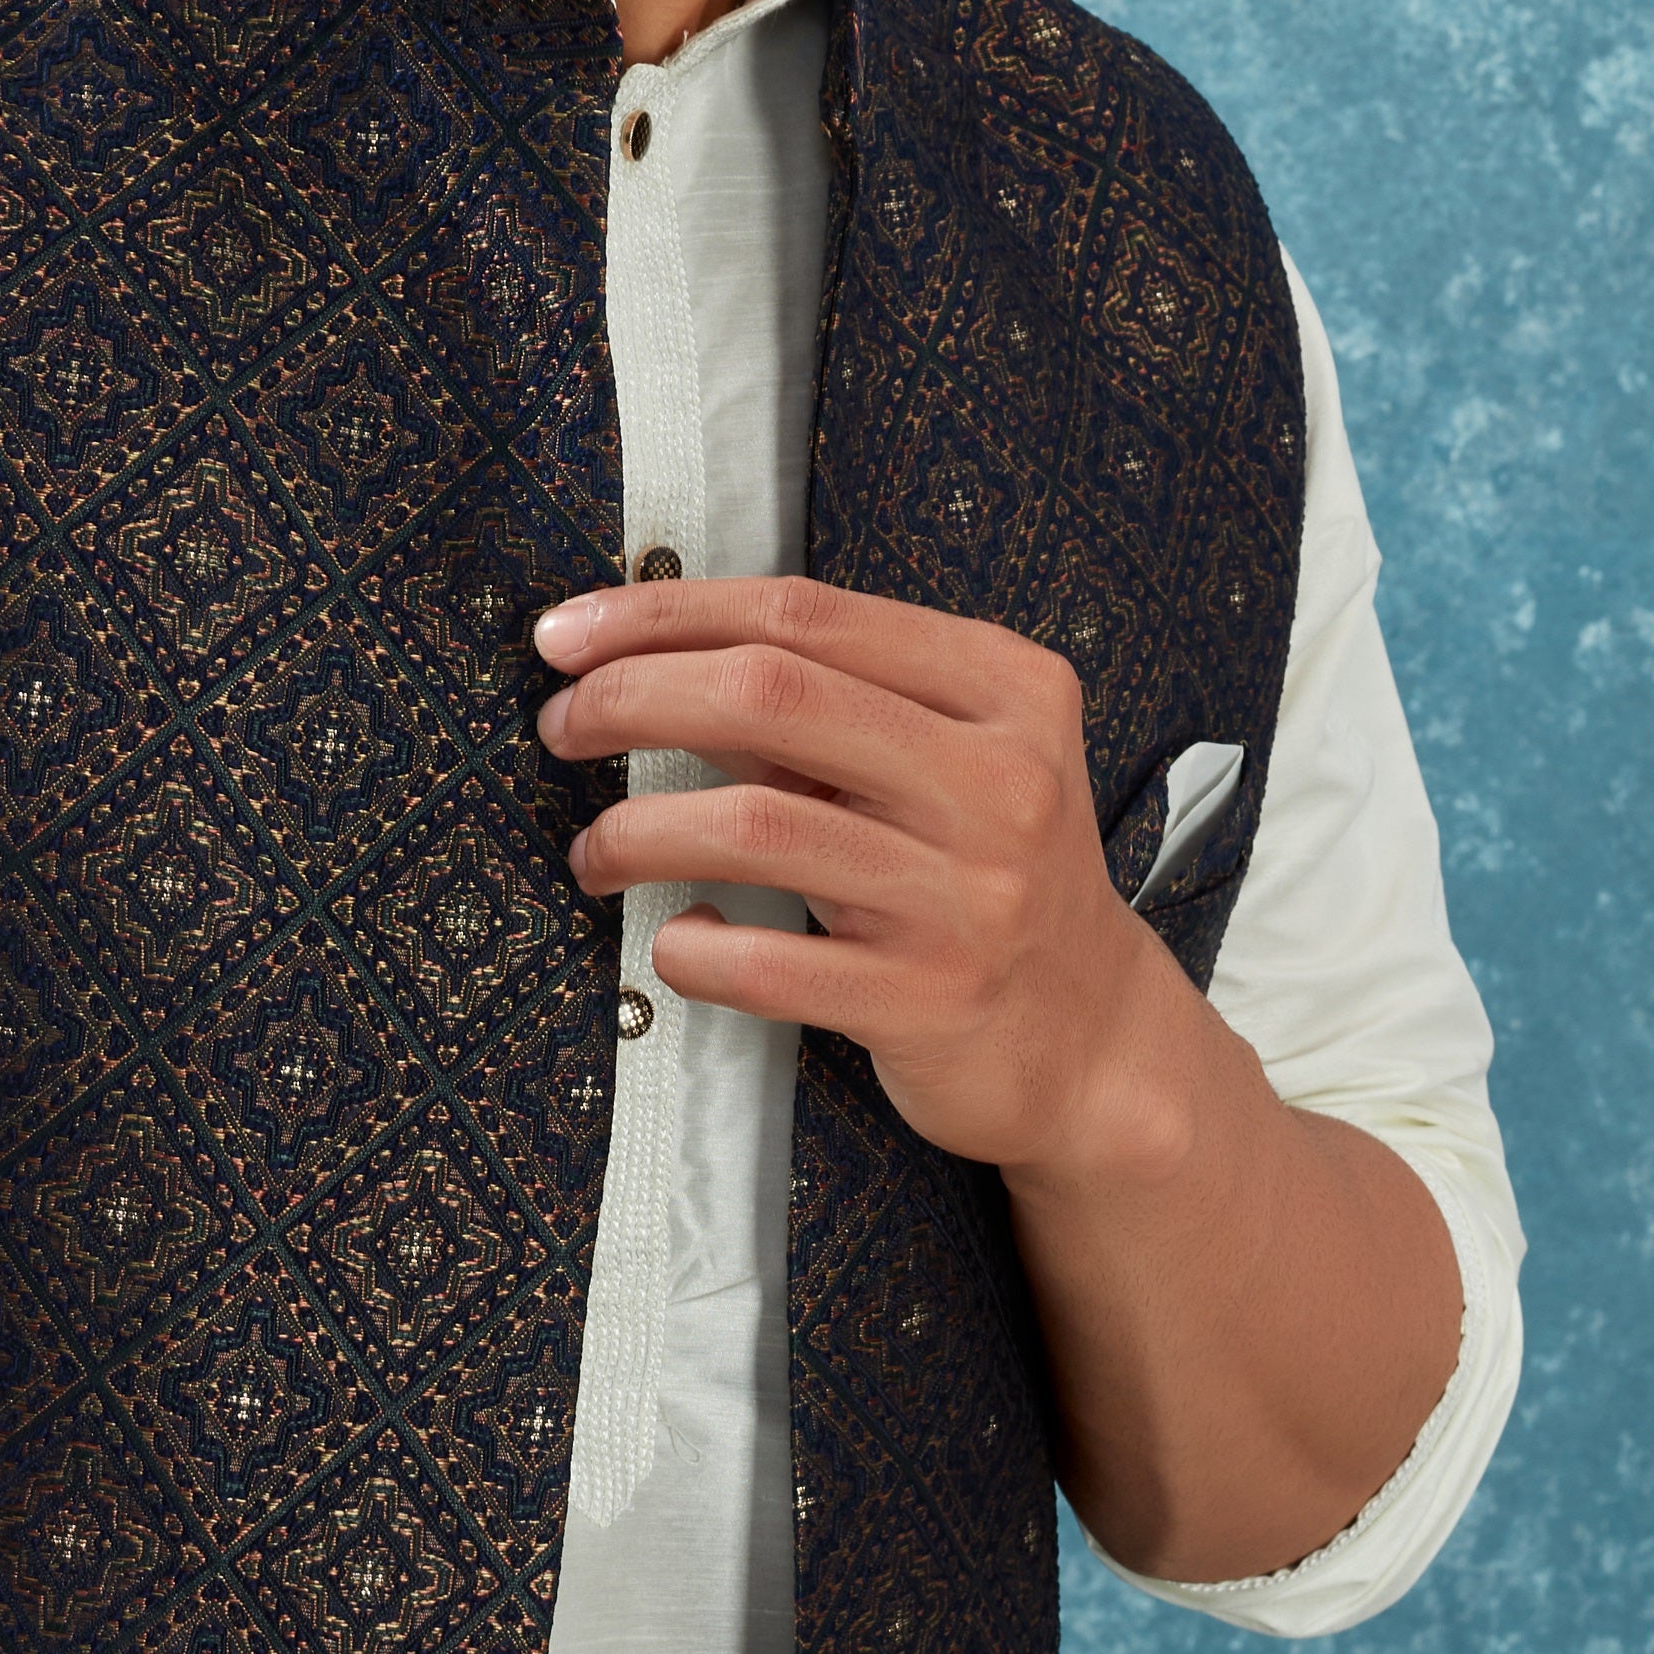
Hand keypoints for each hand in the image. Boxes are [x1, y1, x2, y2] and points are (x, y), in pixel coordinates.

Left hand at [534, 574, 1187, 1185]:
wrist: (1091, 1040)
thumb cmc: (990, 879)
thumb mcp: (947, 761)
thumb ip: (828, 705)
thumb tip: (647, 656)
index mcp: (1005, 689)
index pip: (804, 613)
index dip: (664, 613)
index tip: (569, 634)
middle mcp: (1000, 781)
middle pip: (768, 695)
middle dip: (630, 698)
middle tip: (562, 726)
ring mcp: (970, 894)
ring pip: (752, 824)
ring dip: (635, 831)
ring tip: (594, 850)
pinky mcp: (930, 999)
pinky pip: (763, 964)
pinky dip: (689, 946)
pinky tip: (676, 939)